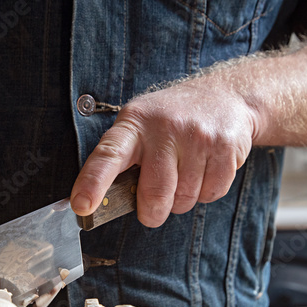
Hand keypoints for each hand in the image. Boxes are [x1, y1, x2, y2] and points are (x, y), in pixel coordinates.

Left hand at [70, 82, 257, 226]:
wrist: (224, 94)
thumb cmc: (171, 120)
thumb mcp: (140, 126)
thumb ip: (125, 161)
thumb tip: (109, 205)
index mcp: (134, 123)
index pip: (108, 155)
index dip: (92, 183)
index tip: (81, 205)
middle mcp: (165, 128)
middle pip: (155, 195)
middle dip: (152, 212)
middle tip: (153, 206)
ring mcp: (198, 136)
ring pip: (185, 199)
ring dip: (182, 200)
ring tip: (185, 172)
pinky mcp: (225, 147)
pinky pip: (212, 193)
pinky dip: (206, 192)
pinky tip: (205, 169)